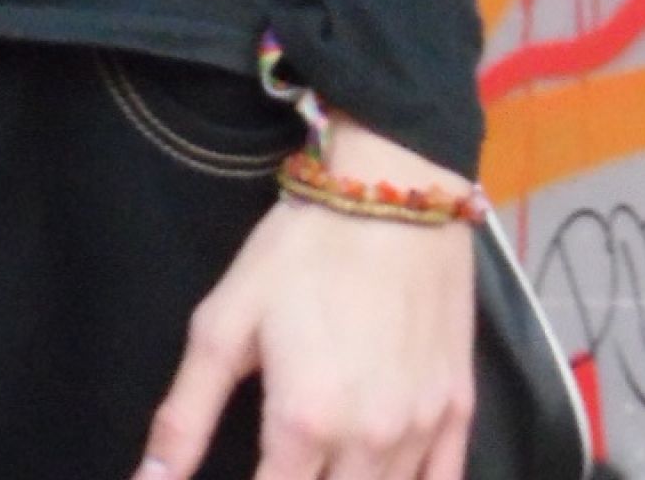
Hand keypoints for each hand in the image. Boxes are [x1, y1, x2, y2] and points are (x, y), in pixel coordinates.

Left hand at [136, 118, 476, 479]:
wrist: (394, 194)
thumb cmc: (300, 251)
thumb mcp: (225, 321)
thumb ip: (185, 413)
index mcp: (304, 424)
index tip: (242, 475)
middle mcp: (369, 445)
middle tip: (280, 464)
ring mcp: (422, 432)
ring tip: (315, 466)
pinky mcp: (459, 412)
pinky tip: (379, 474)